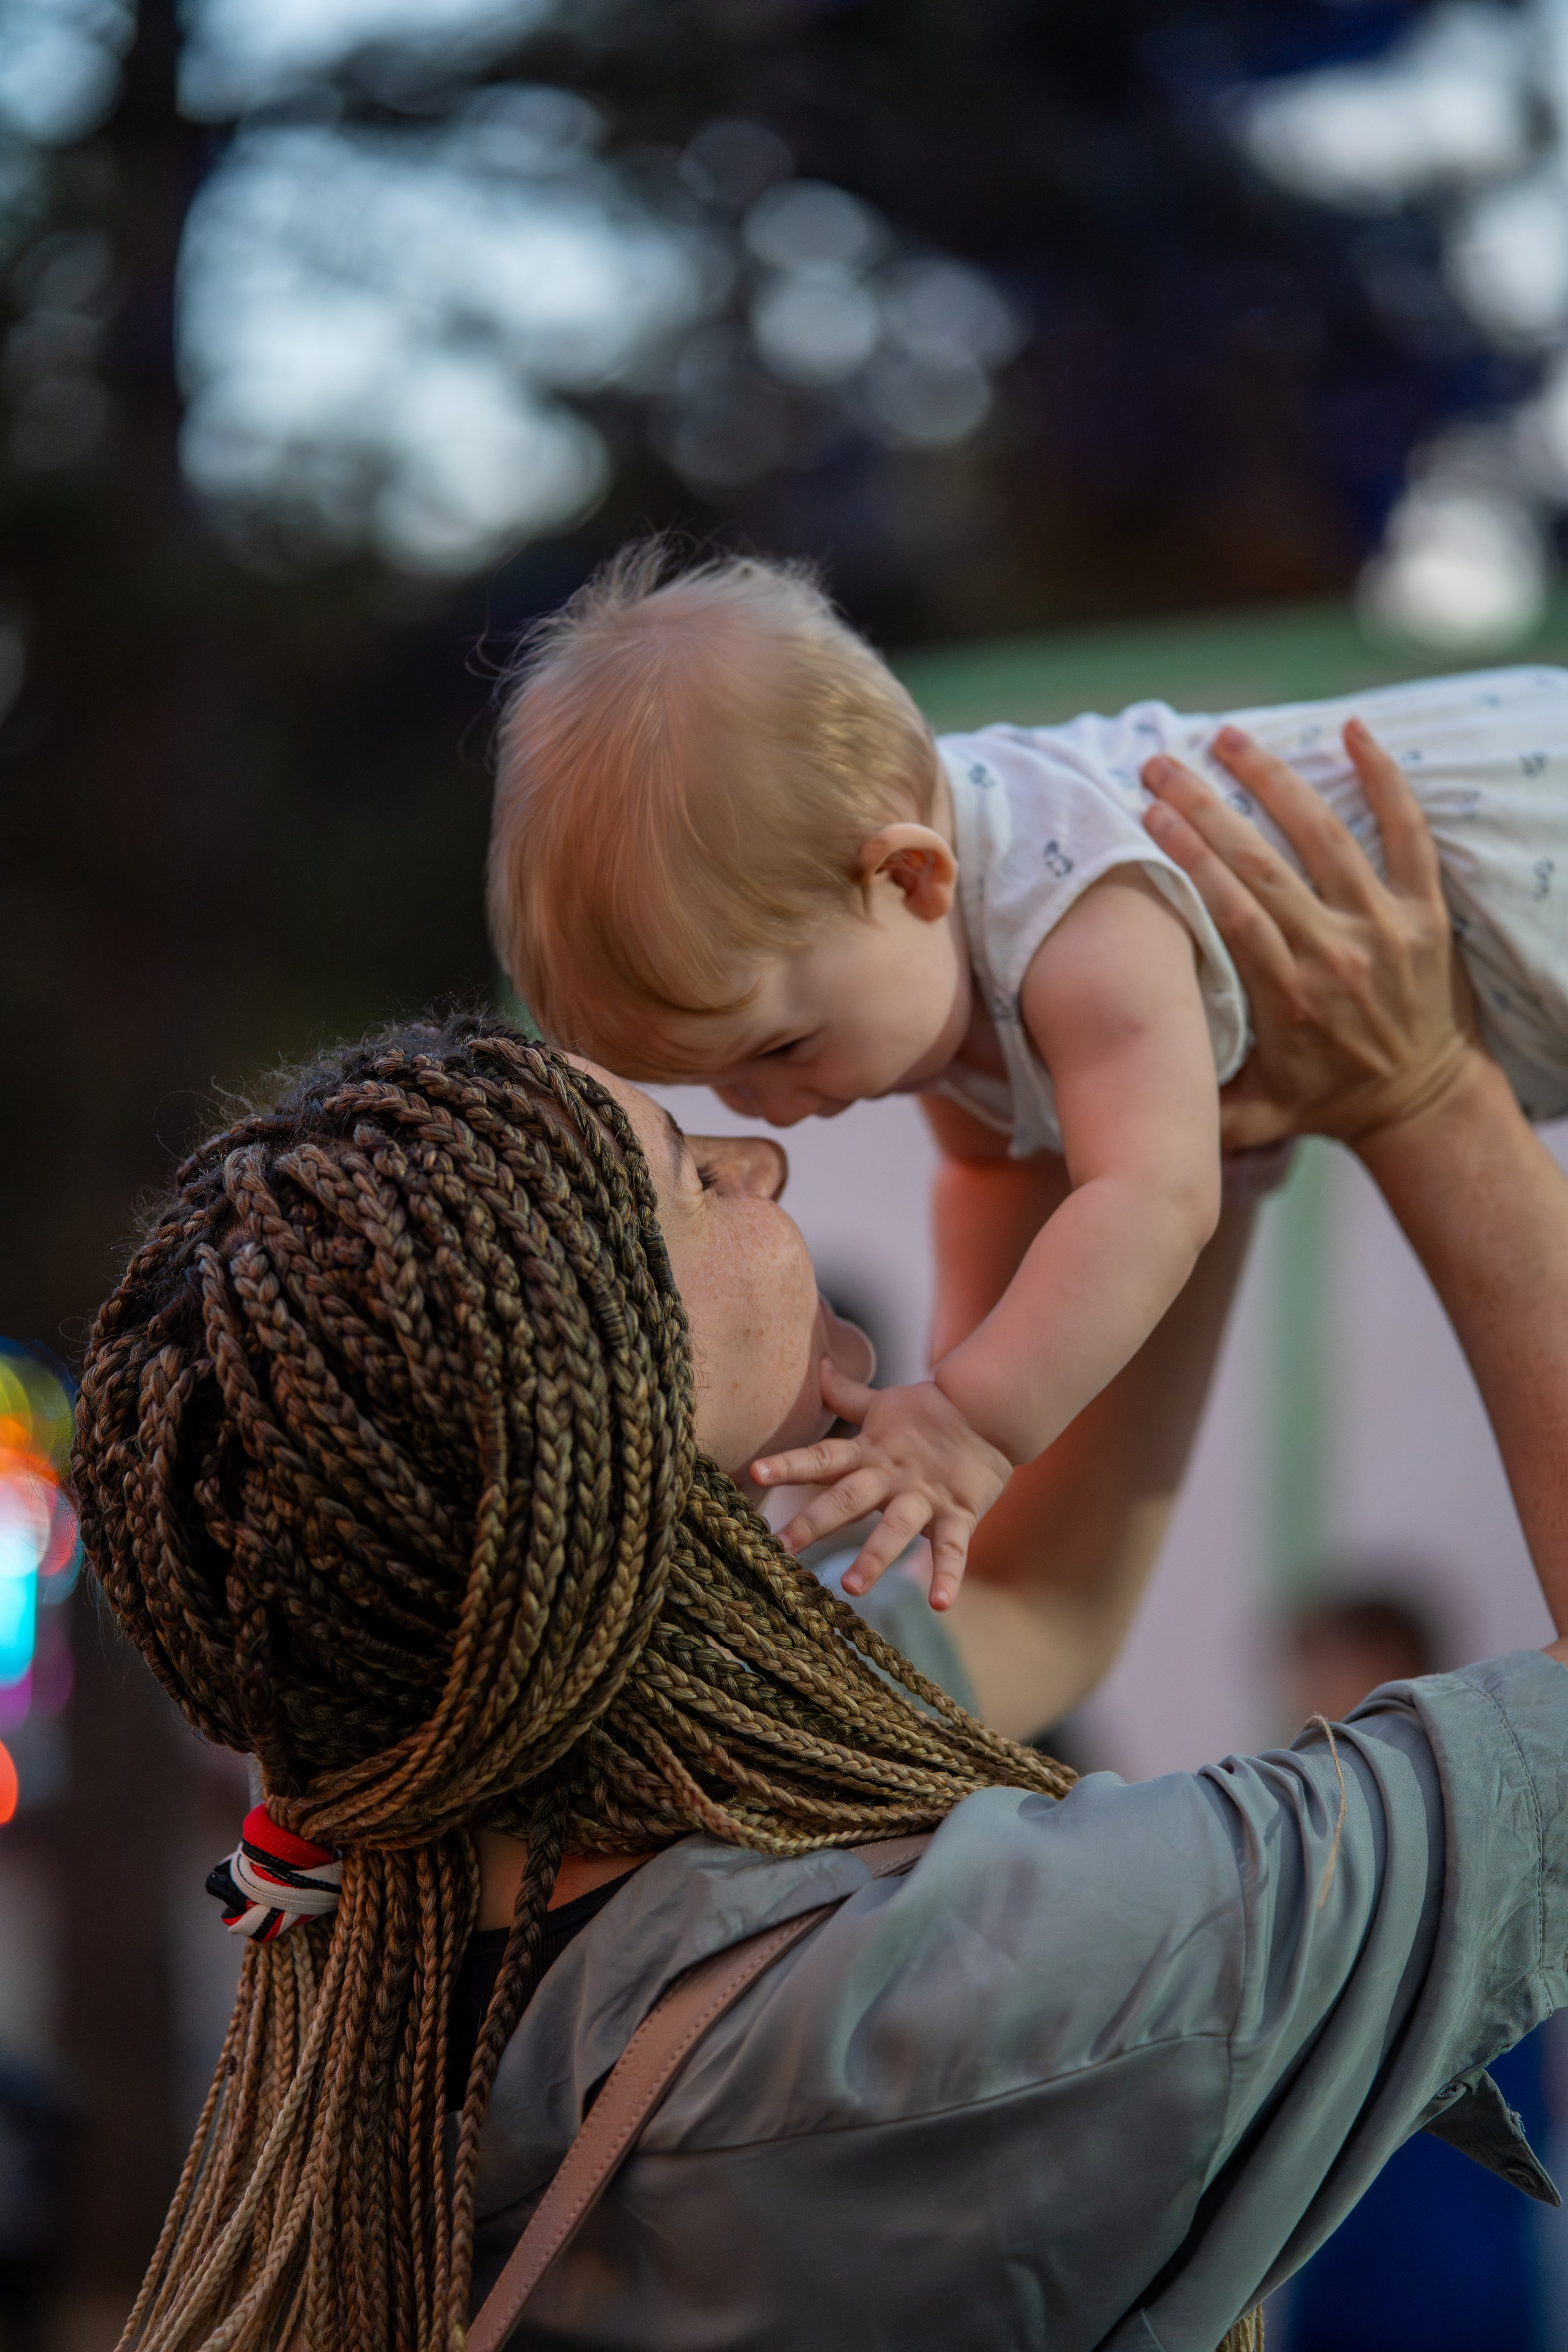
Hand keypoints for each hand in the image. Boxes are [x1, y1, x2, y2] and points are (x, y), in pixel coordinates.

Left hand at [750, 1357, 1011, 1610]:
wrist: (991, 1411)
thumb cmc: (930, 1414)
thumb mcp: (883, 1405)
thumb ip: (846, 1395)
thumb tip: (819, 1366)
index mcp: (869, 1452)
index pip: (822, 1456)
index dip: (790, 1462)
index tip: (756, 1471)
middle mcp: (891, 1476)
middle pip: (848, 1499)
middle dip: (814, 1522)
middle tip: (781, 1546)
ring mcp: (925, 1496)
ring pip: (896, 1527)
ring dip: (874, 1556)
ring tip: (851, 1587)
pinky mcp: (959, 1513)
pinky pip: (953, 1549)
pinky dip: (948, 1576)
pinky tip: (940, 1604)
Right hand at [1141, 719, 1477, 1150]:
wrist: (1420, 1103)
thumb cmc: (1325, 1101)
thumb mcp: (1255, 1119)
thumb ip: (1195, 1108)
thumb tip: (1119, 1089)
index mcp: (1288, 997)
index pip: (1231, 910)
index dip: (1189, 855)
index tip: (1149, 814)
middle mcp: (1335, 954)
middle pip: (1262, 865)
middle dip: (1206, 807)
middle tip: (1160, 764)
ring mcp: (1384, 927)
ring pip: (1324, 836)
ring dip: (1273, 779)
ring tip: (1228, 738)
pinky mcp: (1425, 912)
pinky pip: (1407, 834)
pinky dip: (1384, 779)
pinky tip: (1353, 731)